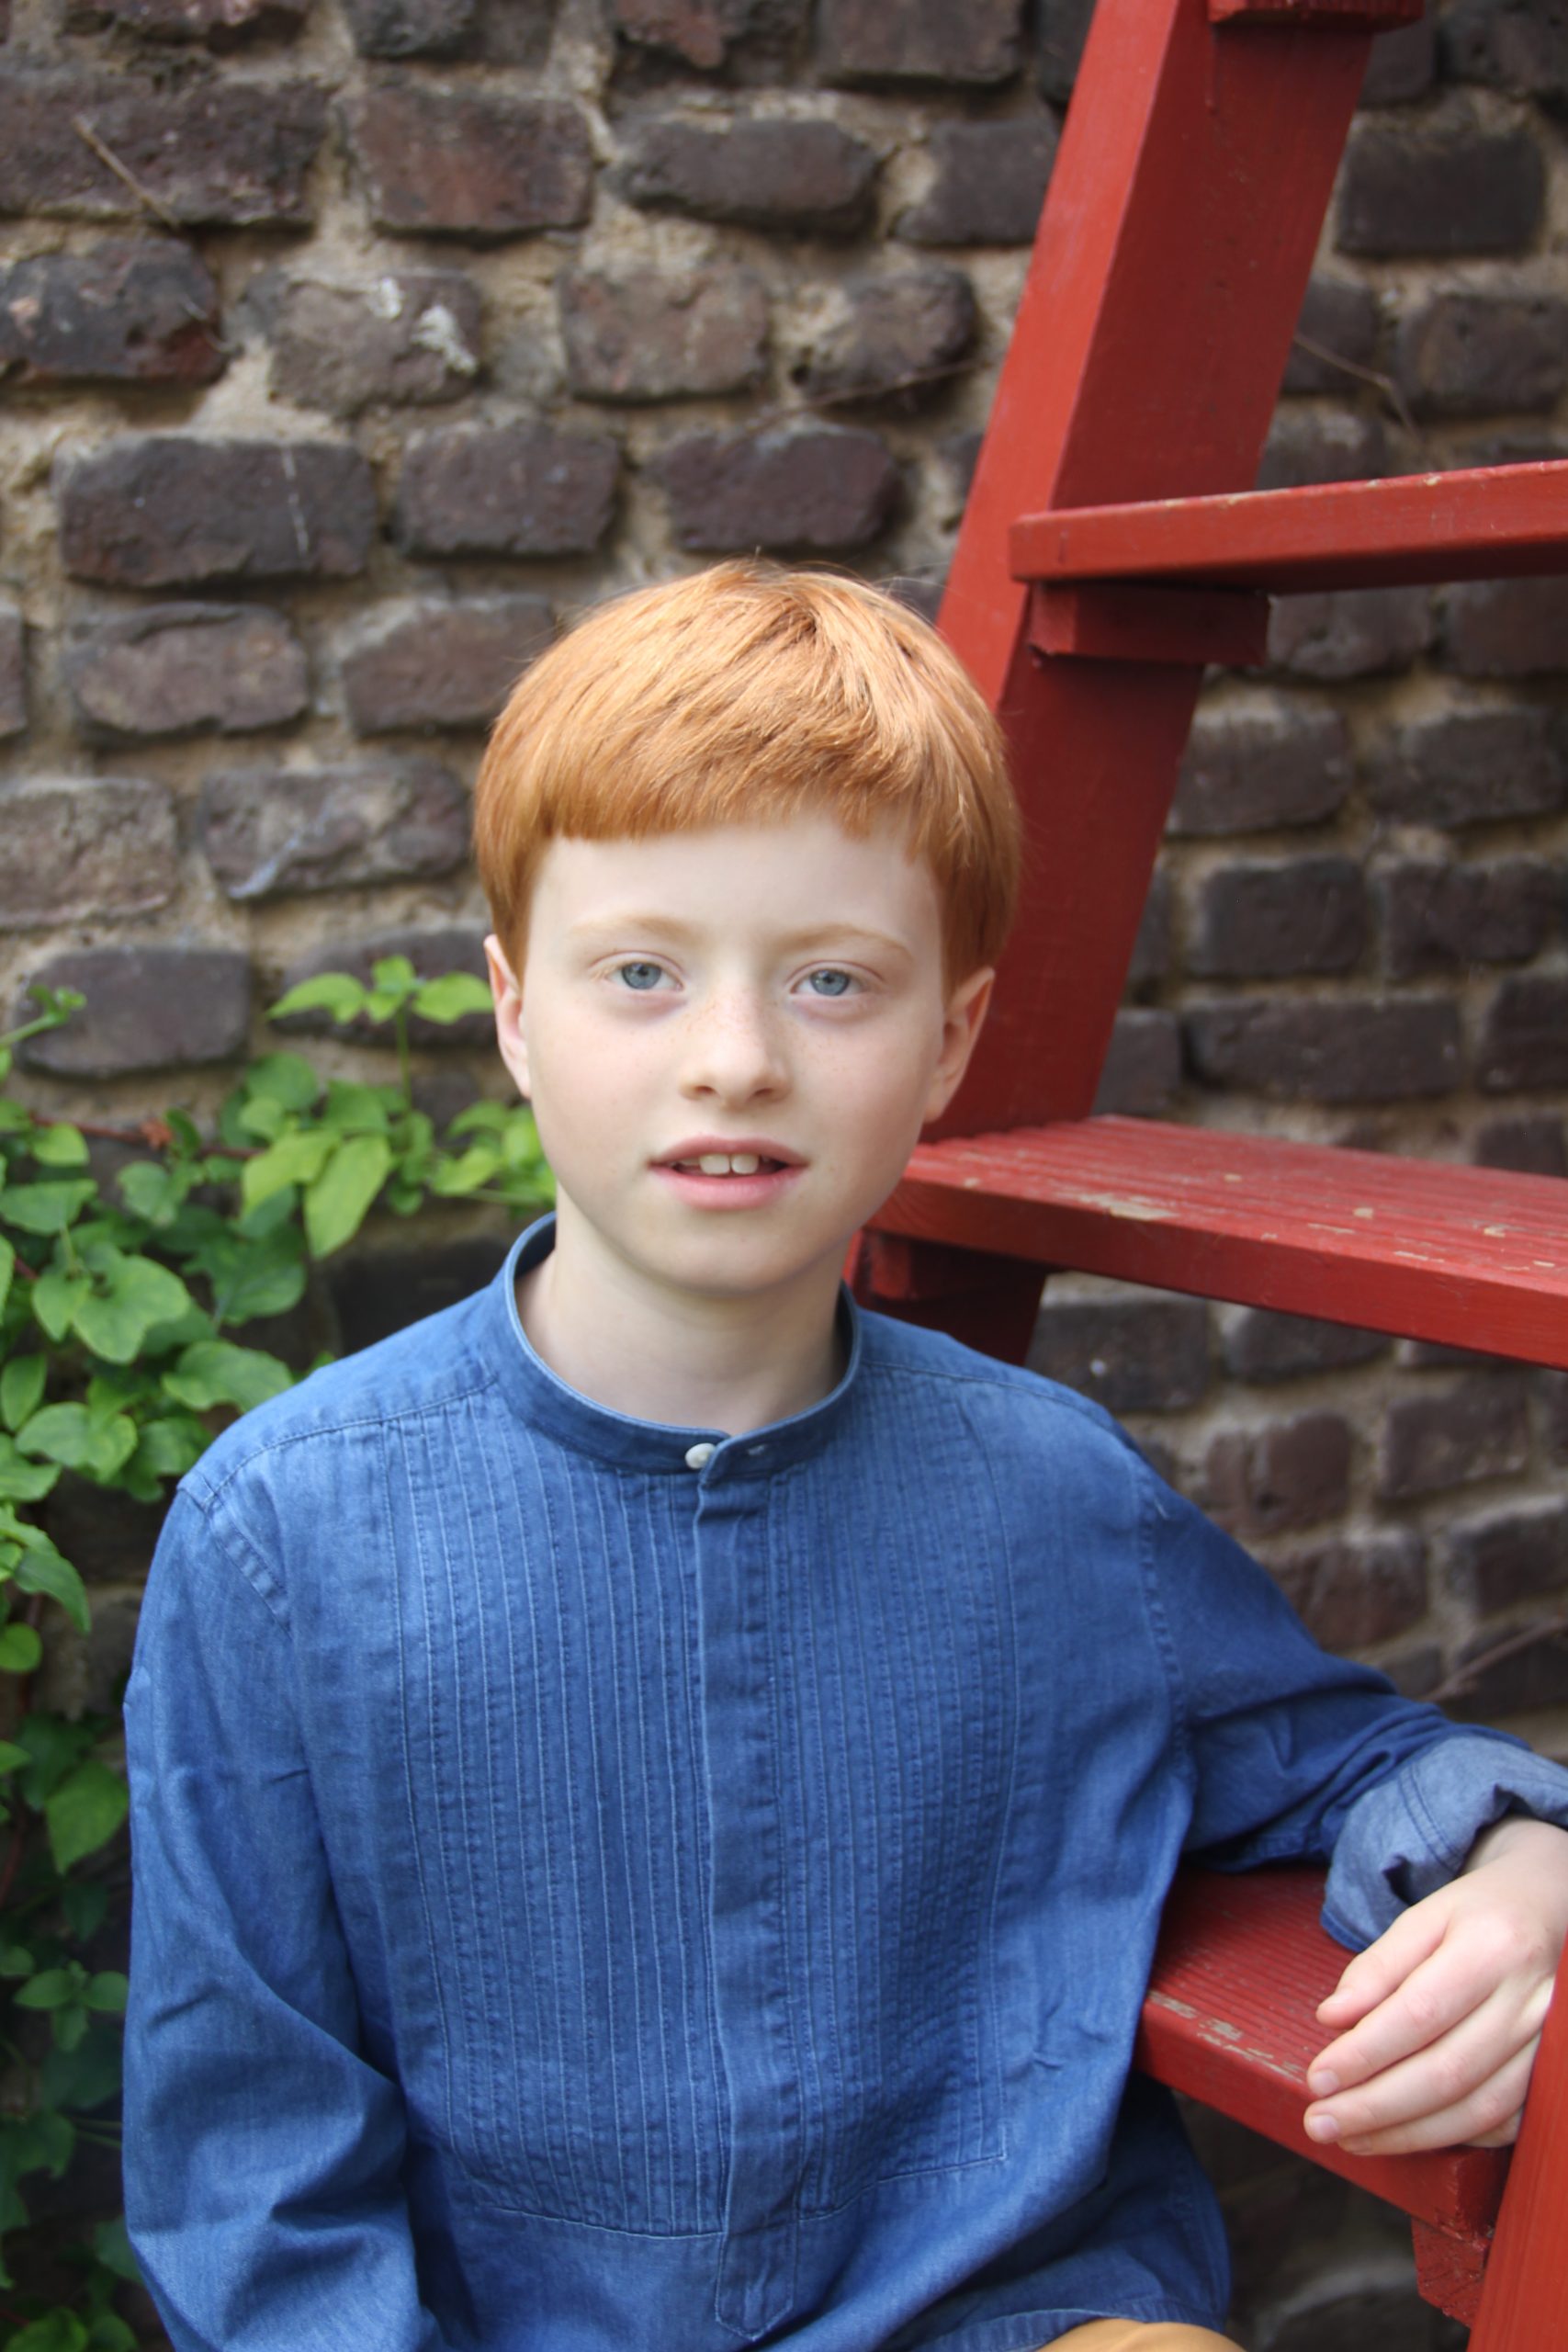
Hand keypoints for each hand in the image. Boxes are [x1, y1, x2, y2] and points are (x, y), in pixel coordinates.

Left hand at [1301, 1815, 1567, 2157]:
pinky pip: (1502, 2123)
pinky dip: (1451, 2137)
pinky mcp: (1553, 2076)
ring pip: (1476, 2109)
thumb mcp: (1423, 1919)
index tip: (1317, 2078)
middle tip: (1321, 2122)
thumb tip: (1331, 2019)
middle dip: (1376, 2107)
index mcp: (1491, 1948)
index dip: (1365, 2053)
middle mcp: (1529, 2002)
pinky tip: (1404, 2136)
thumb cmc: (1477, 1917)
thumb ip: (1377, 1968)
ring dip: (1406, 2134)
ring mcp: (1547, 2045)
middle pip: (1446, 2071)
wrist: (1550, 1915)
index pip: (1419, 2013)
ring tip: (1350, 2137)